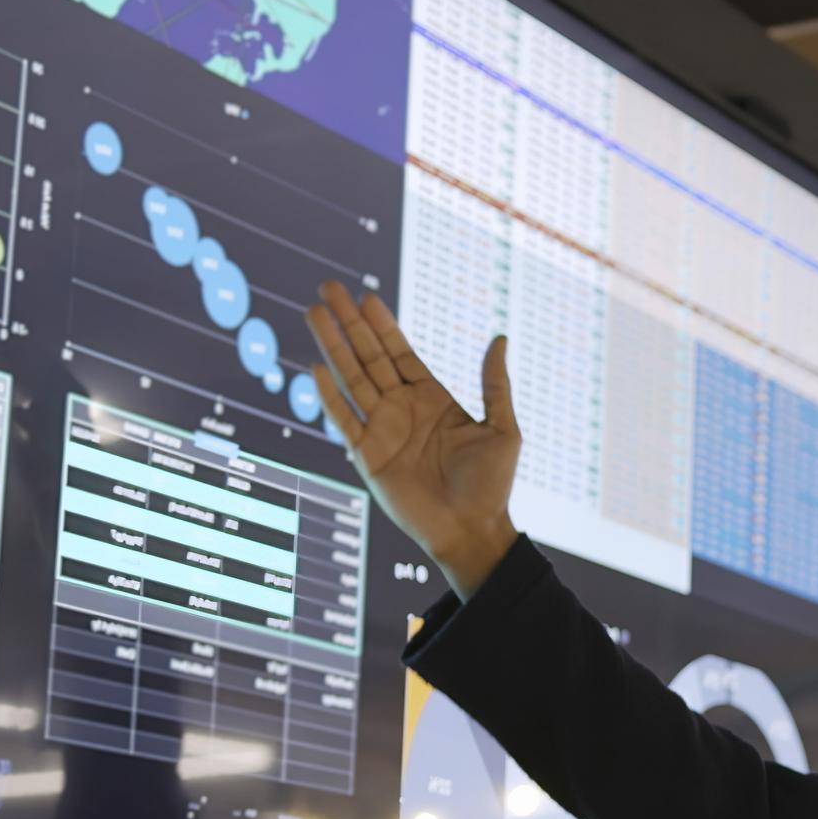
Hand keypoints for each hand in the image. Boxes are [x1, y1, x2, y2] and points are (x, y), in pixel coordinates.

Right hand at [304, 280, 519, 597]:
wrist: (471, 531)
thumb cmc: (491, 485)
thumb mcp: (502, 429)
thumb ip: (495, 384)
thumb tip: (500, 337)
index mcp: (431, 399)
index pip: (399, 352)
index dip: (382, 324)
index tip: (365, 295)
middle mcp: (402, 409)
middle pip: (368, 356)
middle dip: (349, 323)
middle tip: (329, 287)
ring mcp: (381, 431)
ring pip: (351, 378)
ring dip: (332, 346)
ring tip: (315, 313)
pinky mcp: (367, 456)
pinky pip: (344, 420)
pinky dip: (330, 395)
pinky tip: (317, 367)